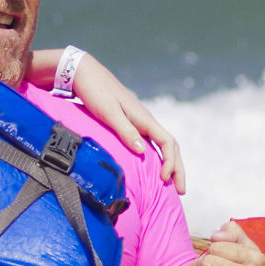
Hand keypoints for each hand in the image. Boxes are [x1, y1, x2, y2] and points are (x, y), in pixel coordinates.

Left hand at [72, 54, 185, 193]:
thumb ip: (125, 131)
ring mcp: (137, 120)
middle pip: (169, 146)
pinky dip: (155, 156)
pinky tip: (151, 166)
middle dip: (177, 168)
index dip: (171, 163)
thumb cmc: (95, 92)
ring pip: (160, 144)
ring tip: (170, 183)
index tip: (165, 180)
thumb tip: (143, 152)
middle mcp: (144, 120)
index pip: (167, 143)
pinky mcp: (127, 121)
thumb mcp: (108, 112)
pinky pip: (149, 141)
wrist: (83, 73)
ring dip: (169, 163)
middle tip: (181, 191)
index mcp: (144, 118)